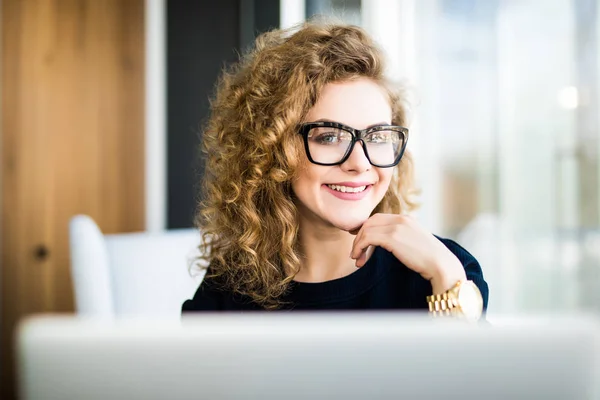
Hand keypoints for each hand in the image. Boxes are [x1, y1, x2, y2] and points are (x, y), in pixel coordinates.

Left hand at [349, 213, 466, 293]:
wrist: (442, 265)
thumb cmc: (431, 260)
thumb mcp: (416, 243)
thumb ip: (403, 238)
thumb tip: (390, 246)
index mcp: (406, 219)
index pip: (378, 218)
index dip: (365, 229)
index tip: (359, 241)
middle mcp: (400, 219)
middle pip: (370, 222)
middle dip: (359, 236)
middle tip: (355, 252)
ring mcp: (396, 227)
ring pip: (366, 230)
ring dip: (358, 245)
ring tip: (356, 259)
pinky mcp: (392, 237)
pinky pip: (368, 238)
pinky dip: (360, 247)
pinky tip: (359, 259)